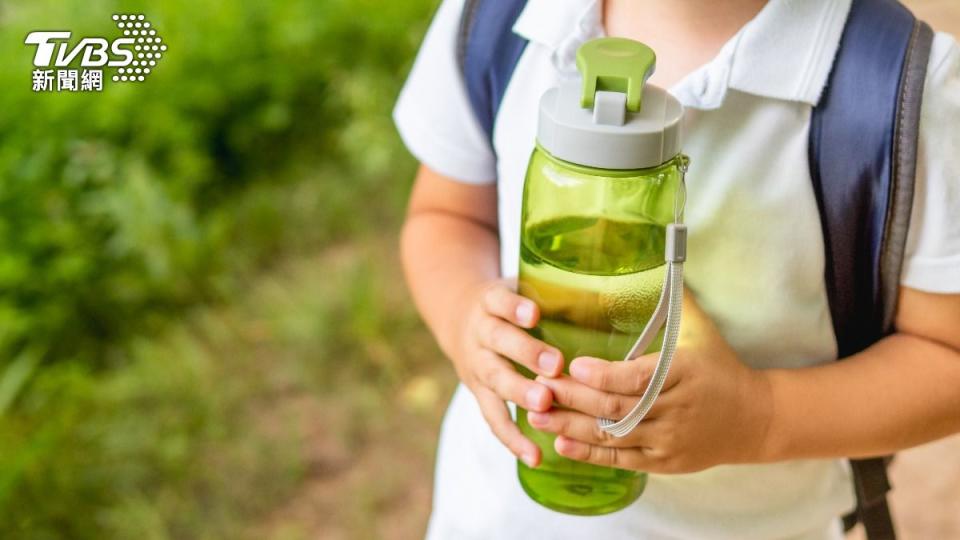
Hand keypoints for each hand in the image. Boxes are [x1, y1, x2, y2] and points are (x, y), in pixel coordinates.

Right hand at [450, 279, 564, 467]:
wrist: (458, 319)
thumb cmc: (509, 305)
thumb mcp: (522, 287)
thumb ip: (554, 294)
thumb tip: (613, 297)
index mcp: (489, 302)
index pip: (499, 301)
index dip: (515, 308)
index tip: (535, 315)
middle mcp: (479, 333)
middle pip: (498, 342)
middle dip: (526, 354)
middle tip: (554, 366)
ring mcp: (477, 365)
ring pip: (495, 380)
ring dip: (520, 394)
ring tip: (544, 406)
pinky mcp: (480, 394)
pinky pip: (494, 418)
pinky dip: (512, 438)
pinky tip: (534, 455)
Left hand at [526, 292, 773, 472]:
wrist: (754, 419)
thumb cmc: (720, 366)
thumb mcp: (701, 330)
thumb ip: (674, 298)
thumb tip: (654, 255)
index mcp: (683, 373)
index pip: (637, 377)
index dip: (603, 374)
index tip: (573, 365)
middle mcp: (675, 409)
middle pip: (616, 407)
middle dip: (573, 398)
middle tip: (537, 385)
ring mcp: (668, 439)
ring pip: (612, 435)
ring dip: (571, 426)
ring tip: (535, 415)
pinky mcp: (662, 461)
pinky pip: (620, 460)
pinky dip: (589, 453)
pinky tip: (560, 443)